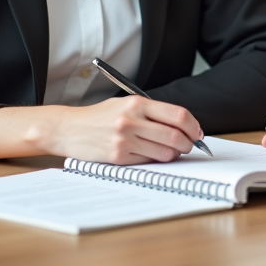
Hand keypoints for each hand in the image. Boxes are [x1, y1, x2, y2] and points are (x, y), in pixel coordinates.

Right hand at [42, 96, 202, 164]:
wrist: (69, 128)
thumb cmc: (99, 117)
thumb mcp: (125, 104)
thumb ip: (151, 112)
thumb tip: (181, 125)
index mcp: (137, 103)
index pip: (178, 115)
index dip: (193, 126)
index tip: (197, 132)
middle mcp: (132, 120)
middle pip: (176, 136)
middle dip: (188, 144)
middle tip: (189, 146)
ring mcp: (125, 140)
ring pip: (165, 153)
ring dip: (173, 155)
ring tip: (170, 151)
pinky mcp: (118, 157)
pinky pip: (147, 162)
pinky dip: (154, 161)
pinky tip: (150, 155)